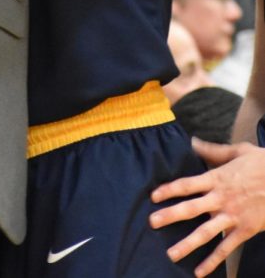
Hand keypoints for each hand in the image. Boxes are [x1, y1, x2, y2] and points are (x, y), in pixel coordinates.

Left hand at [150, 139, 264, 275]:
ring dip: (187, 244)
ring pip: (205, 233)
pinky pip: (226, 248)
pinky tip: (200, 272)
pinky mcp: (244, 230)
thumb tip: (192, 141)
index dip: (169, 190)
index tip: (153, 196)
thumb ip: (213, 150)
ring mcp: (232, 216)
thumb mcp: (237, 151)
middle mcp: (221, 198)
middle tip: (152, 223)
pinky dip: (213, 261)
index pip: (187, 184)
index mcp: (217, 178)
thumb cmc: (261, 163)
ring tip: (171, 254)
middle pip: (191, 208)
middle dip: (170, 216)